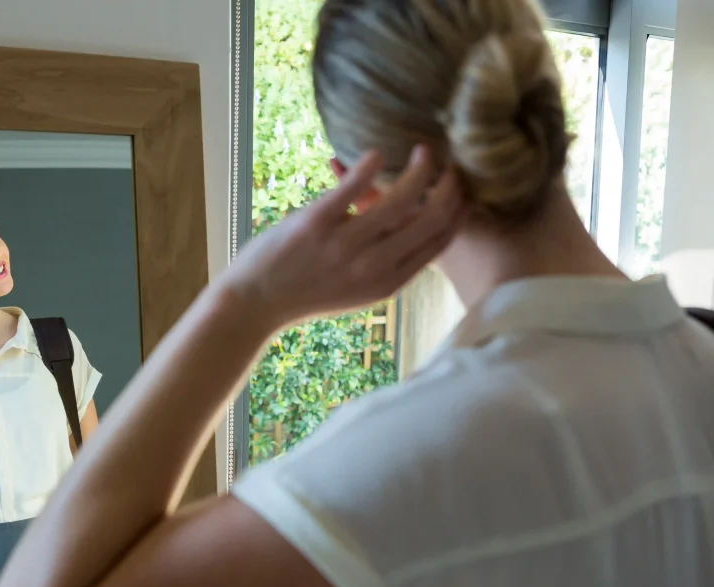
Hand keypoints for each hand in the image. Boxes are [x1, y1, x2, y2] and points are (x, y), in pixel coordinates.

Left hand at [220, 146, 465, 330]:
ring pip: (401, 199)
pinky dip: (370, 164)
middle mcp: (372, 266)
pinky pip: (353, 187)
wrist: (255, 302)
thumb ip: (388, 258)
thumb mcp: (357, 286)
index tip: (464, 188)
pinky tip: (377, 154)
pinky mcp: (315, 224)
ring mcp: (344, 245)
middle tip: (451, 164)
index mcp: (387, 283)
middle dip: (449, 187)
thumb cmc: (307, 290)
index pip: (440, 242)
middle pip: (432, 219)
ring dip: (420, 168)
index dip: (459, 211)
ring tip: (423, 151)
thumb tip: (415, 218)